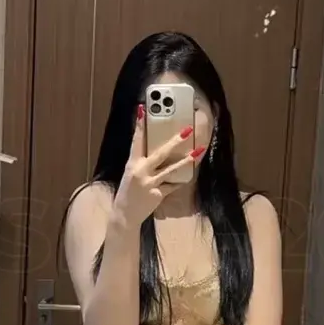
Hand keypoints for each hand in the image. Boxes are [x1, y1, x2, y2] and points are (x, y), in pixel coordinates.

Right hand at [112, 105, 203, 228]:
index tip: (143, 109)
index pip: (136, 140)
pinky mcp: (157, 194)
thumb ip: (142, 161)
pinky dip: (179, 181)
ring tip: (198, 151)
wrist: (125, 215)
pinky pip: (172, 185)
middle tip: (187, 130)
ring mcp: (149, 184)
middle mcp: (140, 171)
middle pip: (160, 153)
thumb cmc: (129, 191)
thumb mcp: (131, 173)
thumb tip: (158, 147)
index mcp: (132, 163)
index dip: (139, 125)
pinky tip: (188, 176)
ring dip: (186, 161)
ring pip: (171, 169)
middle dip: (175, 141)